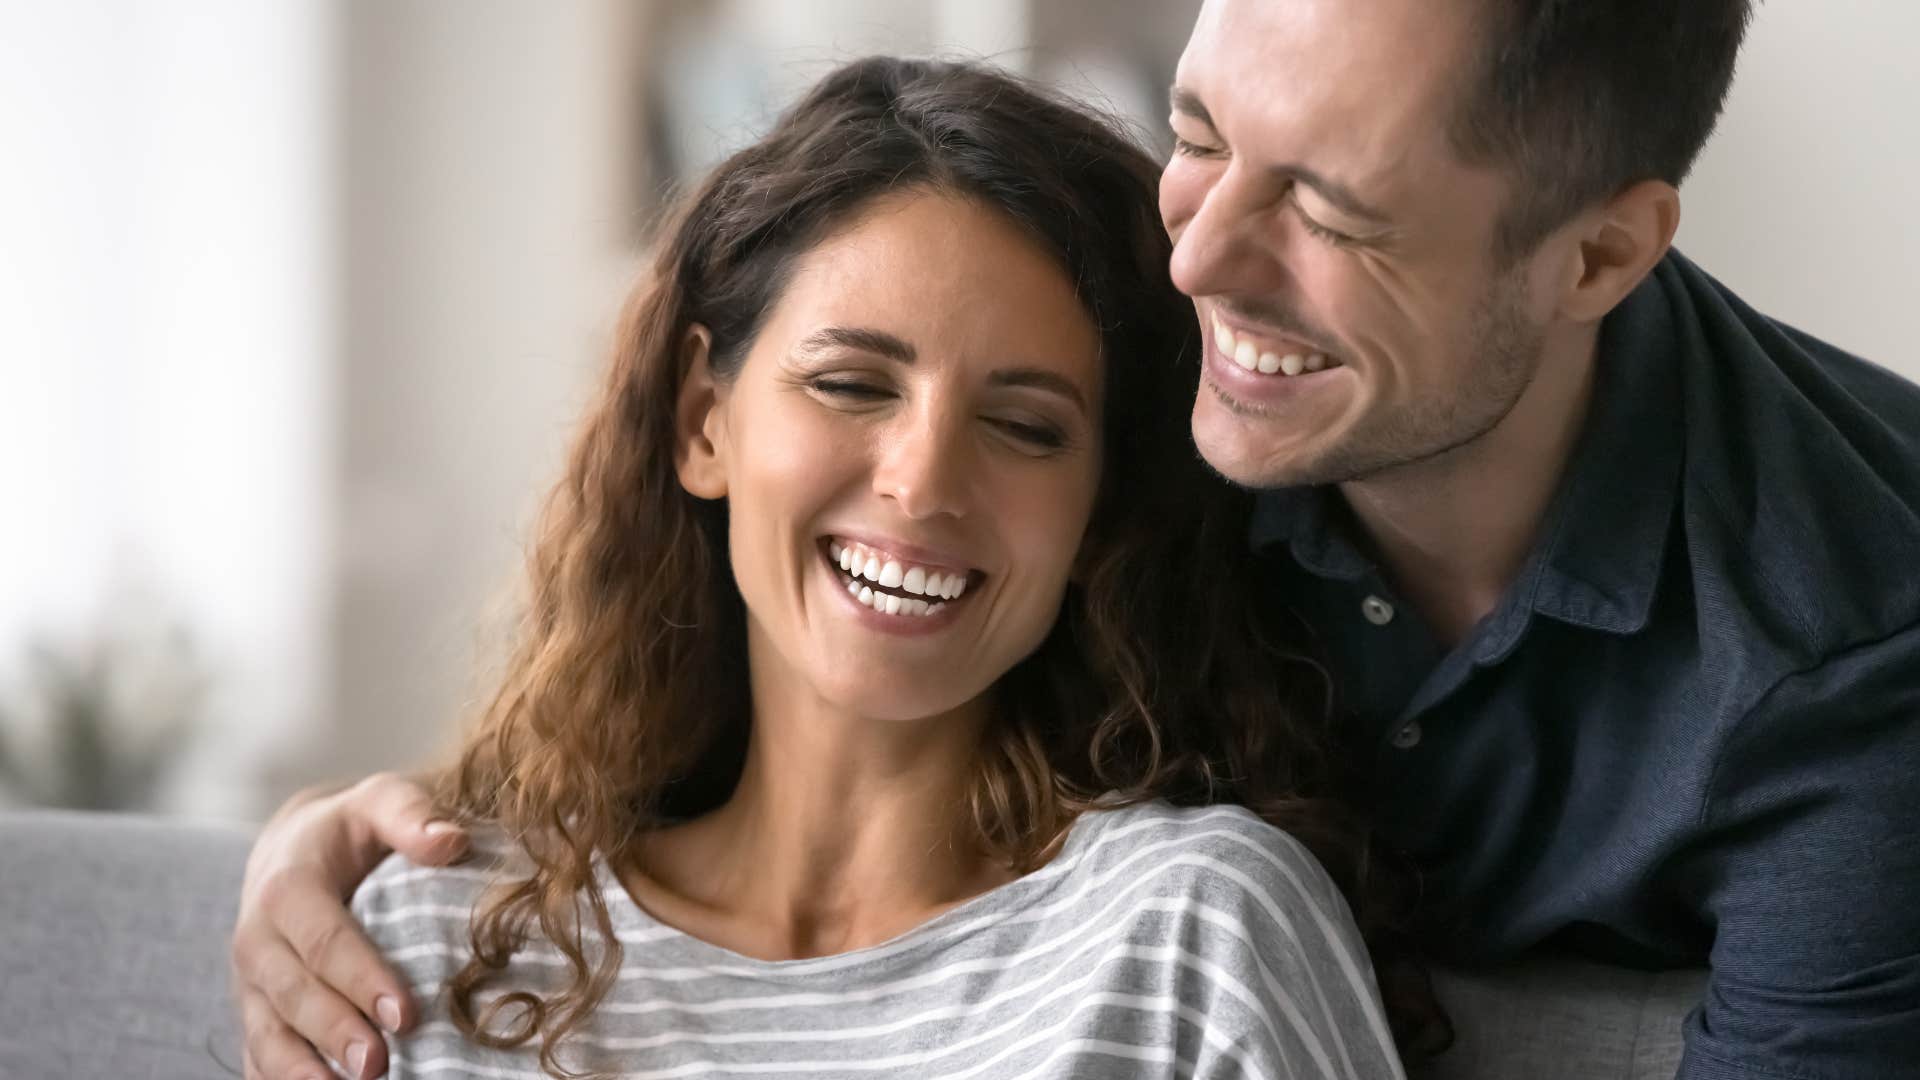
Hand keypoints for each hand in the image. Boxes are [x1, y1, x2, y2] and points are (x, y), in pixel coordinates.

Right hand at [231, 771, 467, 1079]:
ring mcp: (251, 984)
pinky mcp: (255, 1013)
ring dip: (302, 1070)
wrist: (291, 850)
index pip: (324, 939)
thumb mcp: (377, 802)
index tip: (405, 1013)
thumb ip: (409, 814)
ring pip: (267, 1034)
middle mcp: (257, 940)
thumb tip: (451, 840)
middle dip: (334, 1032)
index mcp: (286, 888)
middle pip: (293, 993)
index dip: (361, 977)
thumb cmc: (350, 830)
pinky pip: (258, 1056)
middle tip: (379, 1065)